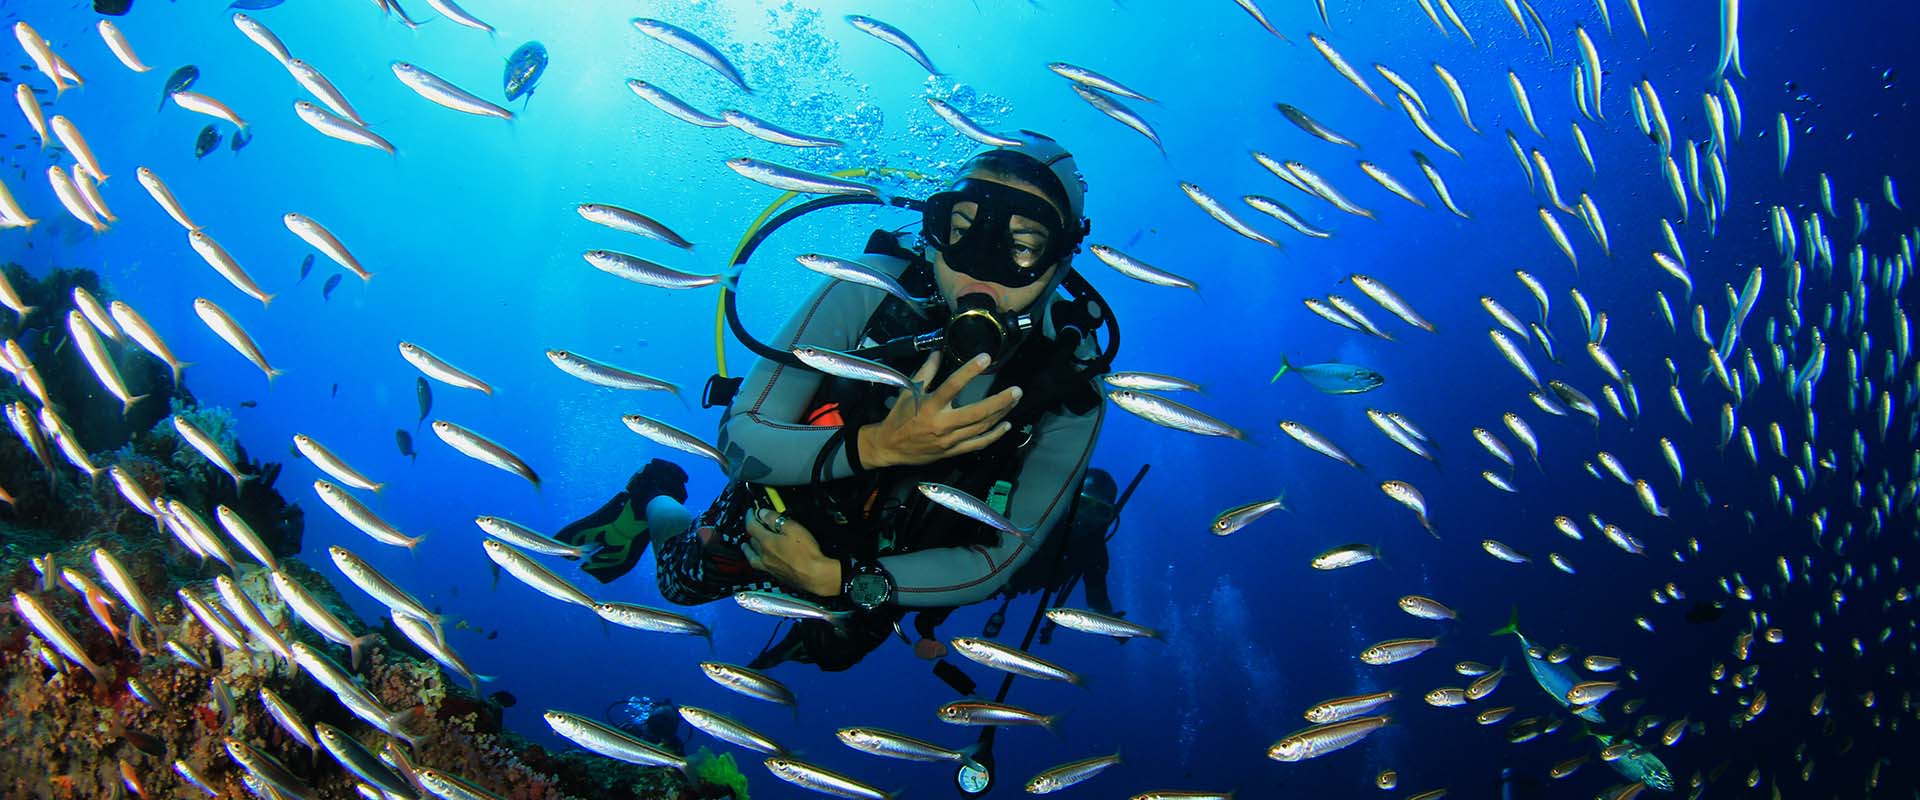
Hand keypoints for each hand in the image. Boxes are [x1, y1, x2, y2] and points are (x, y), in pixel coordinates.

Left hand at [743, 507, 840, 595]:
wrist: (814, 576)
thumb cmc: (806, 553)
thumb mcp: (793, 528)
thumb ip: (775, 519)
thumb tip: (763, 513)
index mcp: (766, 542)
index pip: (751, 526)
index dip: (750, 516)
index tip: (752, 511)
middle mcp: (764, 555)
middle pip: (751, 540)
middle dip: (751, 530)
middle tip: (755, 524)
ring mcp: (768, 567)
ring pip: (751, 556)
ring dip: (748, 548)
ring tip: (746, 545)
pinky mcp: (775, 575)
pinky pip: (758, 566)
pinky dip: (755, 560)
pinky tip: (760, 559)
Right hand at [857, 352, 1019, 468]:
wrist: (890, 447)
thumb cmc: (900, 417)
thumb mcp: (908, 391)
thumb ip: (926, 371)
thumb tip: (938, 351)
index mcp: (929, 406)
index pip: (952, 386)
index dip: (969, 371)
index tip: (985, 358)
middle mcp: (941, 424)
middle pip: (976, 413)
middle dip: (999, 402)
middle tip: (1016, 391)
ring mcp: (949, 440)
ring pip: (980, 427)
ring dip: (1000, 414)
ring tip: (1014, 401)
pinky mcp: (952, 451)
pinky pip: (977, 444)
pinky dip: (993, 435)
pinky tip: (1005, 425)